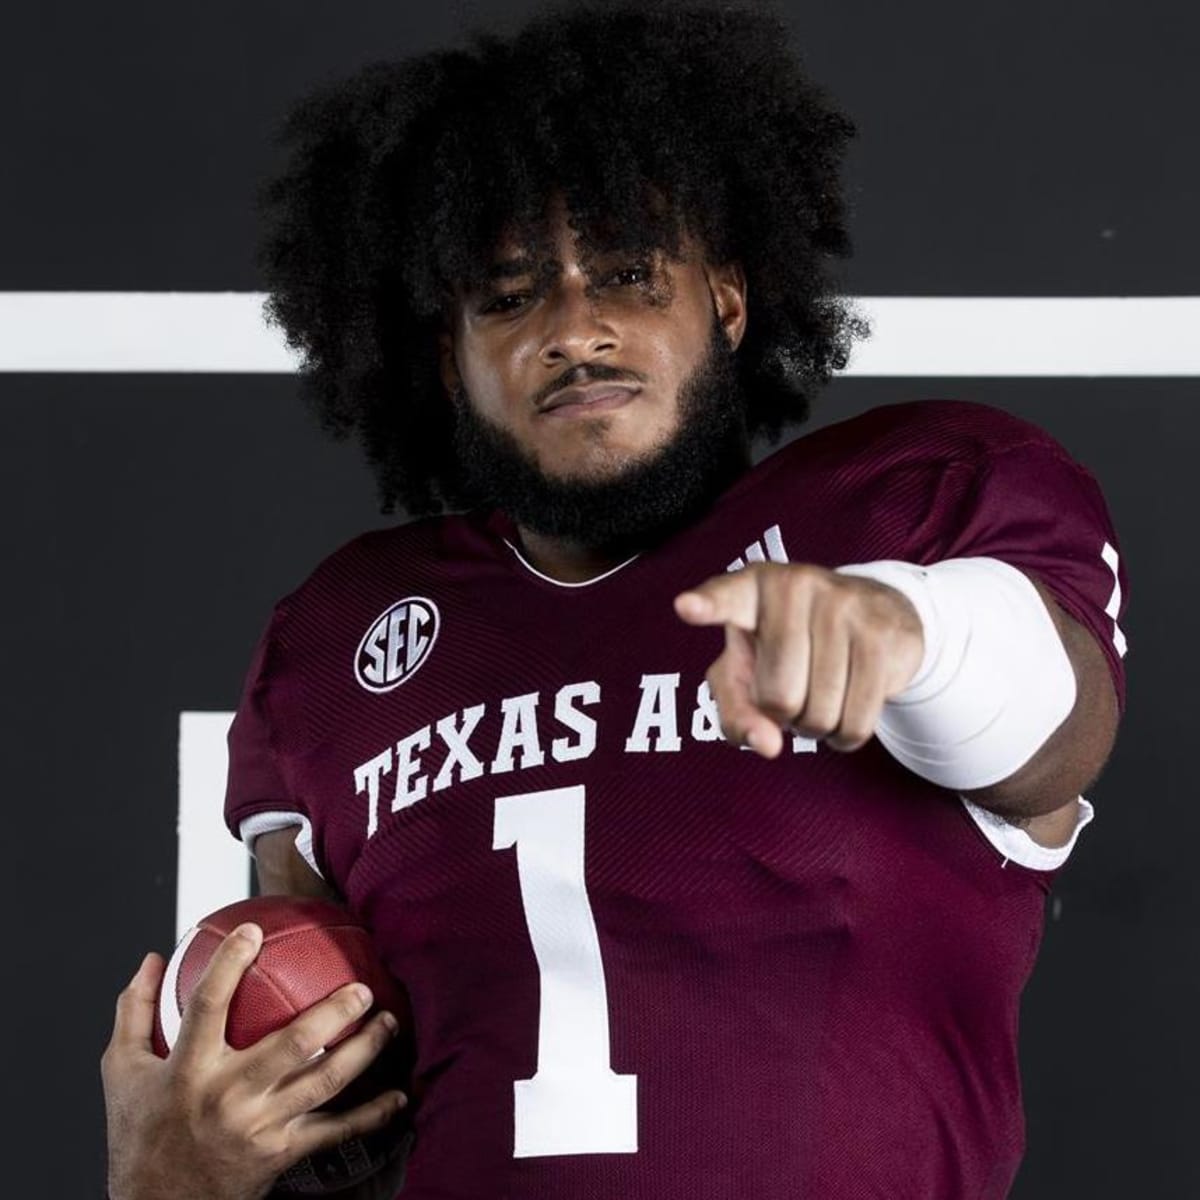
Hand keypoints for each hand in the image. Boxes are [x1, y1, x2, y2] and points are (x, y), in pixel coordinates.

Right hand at [101, 923, 406, 1199]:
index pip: (207, 1005)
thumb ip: (134, 1012)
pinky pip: (336, 1132)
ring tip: (390, 1021)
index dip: (230, 964)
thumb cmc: (141, 1134)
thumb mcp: (121, 1073)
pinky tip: (399, 1096)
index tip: (254, 931)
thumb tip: (152, 960)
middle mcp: (228, 1095)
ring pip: (324, 1082)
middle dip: (335, 1012)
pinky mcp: (282, 1153)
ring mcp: (260, 1126)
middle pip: (292, 1044)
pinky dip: (372, 1115)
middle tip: (362, 986)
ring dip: (365, 1050)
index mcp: (187, 1070)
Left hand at [674, 562, 924, 758]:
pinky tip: (845, 710)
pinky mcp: (882, 634)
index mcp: (750, 588)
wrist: (875, 615)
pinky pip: (856, 721)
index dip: (707, 605)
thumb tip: (768, 744)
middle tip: (793, 689)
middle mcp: (795, 586)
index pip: (725, 598)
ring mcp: (843, 605)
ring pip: (820, 714)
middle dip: (784, 715)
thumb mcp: (747, 673)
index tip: (686, 607)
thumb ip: (737, 713)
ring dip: (817, 726)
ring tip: (820, 693)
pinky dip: (845, 736)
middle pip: (778, 696)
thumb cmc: (791, 647)